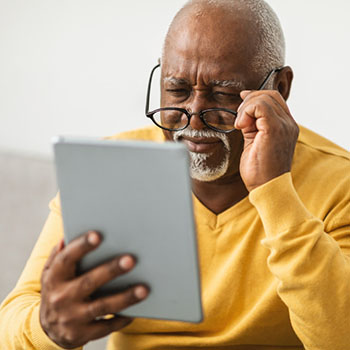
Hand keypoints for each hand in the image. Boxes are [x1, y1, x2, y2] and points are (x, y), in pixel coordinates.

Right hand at [40, 231, 148, 348]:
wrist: (48, 328)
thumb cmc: (57, 289)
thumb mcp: (51, 272)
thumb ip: (59, 254)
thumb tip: (66, 235)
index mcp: (54, 277)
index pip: (66, 259)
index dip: (81, 246)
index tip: (98, 235)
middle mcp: (61, 297)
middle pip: (89, 282)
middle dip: (111, 270)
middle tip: (131, 260)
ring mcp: (71, 318)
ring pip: (102, 306)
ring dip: (124, 298)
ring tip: (144, 289)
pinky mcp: (80, 335)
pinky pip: (105, 327)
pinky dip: (121, 319)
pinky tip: (136, 311)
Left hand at [234, 90, 298, 191]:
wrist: (267, 188)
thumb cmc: (260, 170)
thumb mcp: (255, 141)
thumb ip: (253, 124)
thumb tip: (245, 109)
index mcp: (286, 126)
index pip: (274, 99)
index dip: (255, 97)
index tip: (242, 106)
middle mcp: (289, 124)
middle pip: (269, 95)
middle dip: (249, 101)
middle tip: (239, 119)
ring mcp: (284, 126)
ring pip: (263, 98)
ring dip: (245, 108)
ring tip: (240, 125)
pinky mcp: (275, 129)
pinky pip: (260, 106)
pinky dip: (246, 112)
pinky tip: (240, 126)